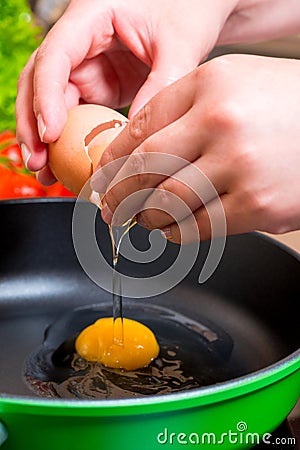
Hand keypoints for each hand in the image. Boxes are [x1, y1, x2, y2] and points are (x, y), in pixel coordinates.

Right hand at [16, 0, 237, 183]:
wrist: (197, 9)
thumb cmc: (188, 8)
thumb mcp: (180, 43)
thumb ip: (160, 85)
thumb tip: (138, 136)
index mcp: (92, 16)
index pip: (55, 56)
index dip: (46, 96)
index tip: (50, 132)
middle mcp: (81, 43)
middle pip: (40, 82)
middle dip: (34, 124)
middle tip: (38, 162)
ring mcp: (88, 67)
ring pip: (54, 104)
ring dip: (46, 139)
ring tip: (45, 172)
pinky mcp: (99, 88)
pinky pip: (76, 116)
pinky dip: (69, 142)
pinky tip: (67, 165)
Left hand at [91, 54, 299, 241]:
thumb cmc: (287, 107)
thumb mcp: (234, 84)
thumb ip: (185, 110)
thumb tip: (137, 148)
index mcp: (210, 84)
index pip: (140, 126)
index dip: (113, 158)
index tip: (103, 175)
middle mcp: (221, 122)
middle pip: (144, 167)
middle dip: (117, 193)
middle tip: (109, 205)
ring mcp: (239, 166)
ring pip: (166, 203)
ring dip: (145, 216)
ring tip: (141, 218)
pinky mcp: (257, 206)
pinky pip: (197, 228)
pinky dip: (174, 233)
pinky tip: (170, 229)